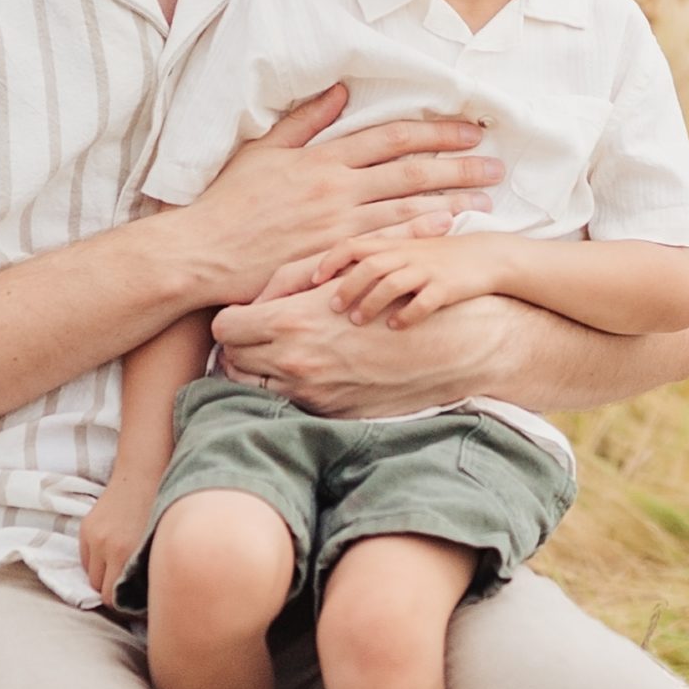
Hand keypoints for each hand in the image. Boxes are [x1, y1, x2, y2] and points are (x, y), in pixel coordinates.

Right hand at [80, 464, 160, 606]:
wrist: (144, 474)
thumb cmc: (160, 510)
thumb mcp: (156, 545)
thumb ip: (145, 572)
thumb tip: (144, 601)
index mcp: (124, 553)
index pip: (111, 598)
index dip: (123, 606)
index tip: (134, 605)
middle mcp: (105, 546)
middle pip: (99, 589)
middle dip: (112, 594)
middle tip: (128, 592)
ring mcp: (93, 536)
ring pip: (90, 575)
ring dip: (103, 578)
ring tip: (120, 572)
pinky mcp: (86, 527)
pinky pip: (85, 559)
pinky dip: (96, 562)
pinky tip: (113, 555)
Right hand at [183, 88, 502, 304]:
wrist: (202, 251)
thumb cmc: (228, 201)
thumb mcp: (262, 149)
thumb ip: (305, 120)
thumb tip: (340, 91)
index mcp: (322, 158)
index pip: (391, 137)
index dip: (435, 131)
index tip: (469, 129)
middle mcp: (337, 189)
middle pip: (410, 171)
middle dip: (458, 166)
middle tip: (496, 165)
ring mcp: (337, 226)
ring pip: (407, 209)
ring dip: (451, 202)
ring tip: (486, 201)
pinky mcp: (334, 258)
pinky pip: (387, 245)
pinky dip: (420, 236)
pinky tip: (448, 231)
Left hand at [213, 279, 509, 418]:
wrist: (462, 338)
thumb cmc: (406, 294)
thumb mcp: (350, 276)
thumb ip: (297, 286)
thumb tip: (255, 302)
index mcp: (295, 321)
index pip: (226, 329)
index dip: (230, 323)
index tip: (241, 320)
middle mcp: (300, 358)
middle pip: (234, 361)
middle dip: (239, 350)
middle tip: (254, 340)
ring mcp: (317, 389)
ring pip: (257, 388)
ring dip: (262, 373)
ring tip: (276, 360)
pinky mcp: (338, 412)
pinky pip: (293, 406)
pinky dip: (295, 392)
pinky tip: (310, 379)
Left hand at [308, 232, 510, 327]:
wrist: (488, 256)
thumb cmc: (439, 259)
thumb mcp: (406, 253)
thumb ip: (376, 261)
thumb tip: (338, 282)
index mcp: (393, 244)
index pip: (352, 245)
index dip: (329, 261)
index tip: (312, 281)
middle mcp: (407, 253)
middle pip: (368, 264)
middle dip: (347, 286)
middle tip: (331, 308)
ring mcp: (427, 269)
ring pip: (392, 282)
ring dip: (371, 302)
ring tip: (357, 321)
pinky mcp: (447, 286)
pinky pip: (424, 301)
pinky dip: (406, 315)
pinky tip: (395, 327)